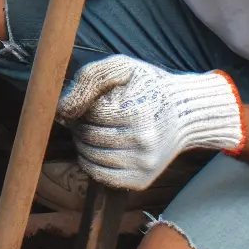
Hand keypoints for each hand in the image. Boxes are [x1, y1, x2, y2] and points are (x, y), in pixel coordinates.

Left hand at [57, 55, 243, 190]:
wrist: (185, 113)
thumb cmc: (148, 86)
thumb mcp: (123, 68)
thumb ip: (90, 79)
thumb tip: (63, 108)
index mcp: (138, 113)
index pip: (90, 114)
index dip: (83, 106)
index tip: (89, 102)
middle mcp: (143, 142)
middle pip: (88, 136)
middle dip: (80, 125)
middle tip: (86, 117)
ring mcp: (144, 164)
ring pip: (90, 157)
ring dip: (82, 144)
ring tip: (92, 131)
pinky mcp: (142, 180)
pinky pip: (101, 176)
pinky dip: (90, 163)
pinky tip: (97, 149)